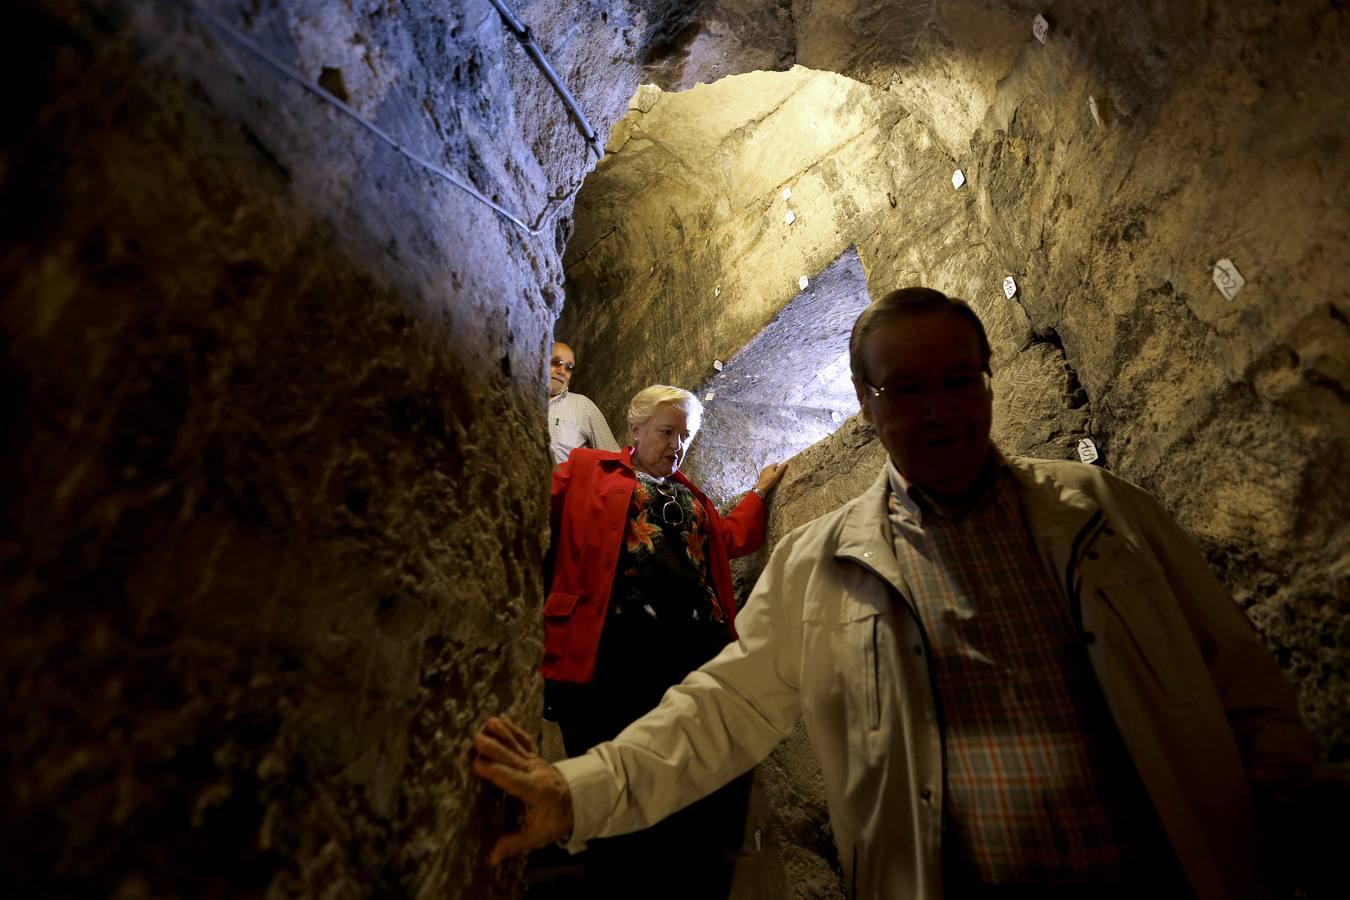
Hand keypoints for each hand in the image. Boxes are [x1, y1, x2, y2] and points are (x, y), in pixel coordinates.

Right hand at [472, 716, 574, 863]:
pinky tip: (500, 721)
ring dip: (503, 734)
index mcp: (538, 791)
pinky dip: (512, 730)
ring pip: (518, 746)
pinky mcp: (535, 756)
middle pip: (514, 759)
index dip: (497, 772)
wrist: (579, 800)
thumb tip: (491, 859)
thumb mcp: (539, 836)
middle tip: (478, 740)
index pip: (515, 780)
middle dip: (496, 749)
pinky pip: (523, 741)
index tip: (479, 764)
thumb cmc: (556, 819)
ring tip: (489, 723)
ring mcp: (537, 762)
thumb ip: (514, 844)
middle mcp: (537, 773)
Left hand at [753, 460, 788, 494]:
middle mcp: (766, 467)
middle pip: (773, 467)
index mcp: (770, 466)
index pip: (777, 464)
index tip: (782, 472)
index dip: (780, 467)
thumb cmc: (769, 481)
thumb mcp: (776, 475)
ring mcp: (763, 471)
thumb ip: (781, 469)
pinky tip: (771, 479)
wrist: (761, 488)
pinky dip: (770, 475)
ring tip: (776, 478)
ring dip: (773, 472)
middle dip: (776, 470)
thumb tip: (786, 463)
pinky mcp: (761, 475)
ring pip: (770, 470)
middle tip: (780, 475)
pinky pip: (767, 473)